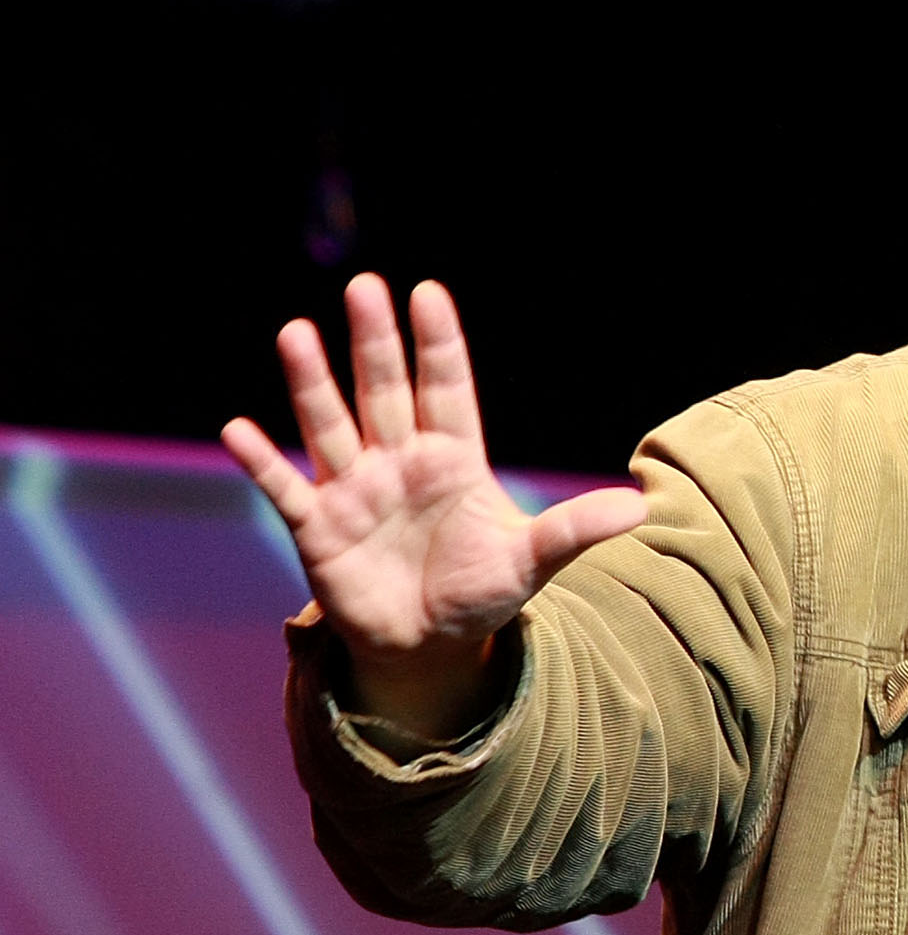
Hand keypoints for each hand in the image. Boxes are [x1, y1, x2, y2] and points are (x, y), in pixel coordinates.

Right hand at [222, 274, 646, 737]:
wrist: (429, 647)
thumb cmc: (479, 593)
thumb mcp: (532, 563)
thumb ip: (575, 530)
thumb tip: (640, 508)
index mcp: (453, 459)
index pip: (447, 389)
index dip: (438, 345)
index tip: (429, 292)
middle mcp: (399, 461)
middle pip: (386, 390)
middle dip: (376, 343)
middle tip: (365, 287)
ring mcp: (354, 489)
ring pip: (331, 424)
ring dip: (312, 383)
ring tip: (296, 333)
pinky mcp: (318, 528)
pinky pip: (286, 487)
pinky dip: (264, 461)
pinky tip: (239, 429)